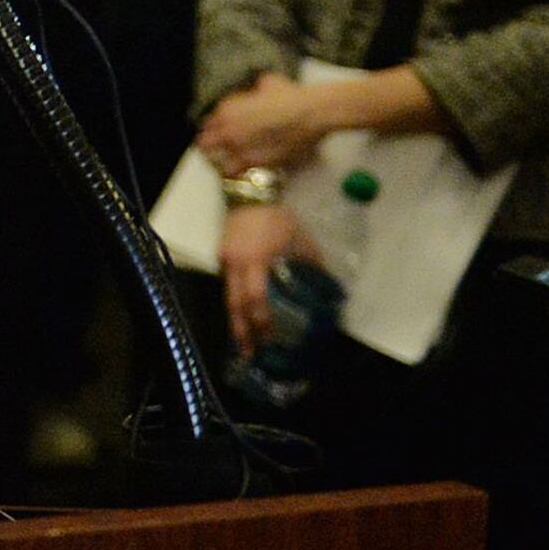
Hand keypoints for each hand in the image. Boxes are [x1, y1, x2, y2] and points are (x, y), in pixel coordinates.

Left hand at [197, 72, 331, 176]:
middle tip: (217, 147)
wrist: (312, 113)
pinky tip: (235, 168)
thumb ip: (253, 89)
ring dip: (216, 159)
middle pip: (205, 142)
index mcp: (227, 109)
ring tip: (223, 160)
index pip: (206, 122)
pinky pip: (231, 171)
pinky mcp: (255, 162)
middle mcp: (228, 129)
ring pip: (213, 160)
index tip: (217, 130)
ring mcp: (240, 148)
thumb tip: (255, 89)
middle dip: (209, 144)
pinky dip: (231, 171)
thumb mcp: (266, 83)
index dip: (212, 127)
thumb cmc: (292, 97)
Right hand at [219, 202, 318, 355]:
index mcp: (258, 261)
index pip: (256, 298)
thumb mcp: (301, 241)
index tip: (268, 339)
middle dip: (242, 330)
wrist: (251, 196)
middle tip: (248, 353)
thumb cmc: (280, 219)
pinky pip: (227, 286)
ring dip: (236, 321)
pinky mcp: (221, 257)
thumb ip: (311, 265)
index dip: (261, 320)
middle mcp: (237, 264)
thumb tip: (327, 288)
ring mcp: (226, 261)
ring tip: (242, 343)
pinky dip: (234, 304)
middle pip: (235, 304)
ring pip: (228, 297)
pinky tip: (240, 316)